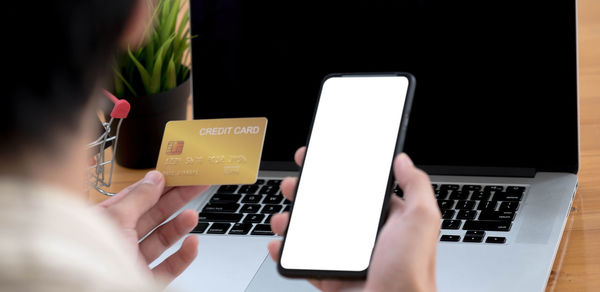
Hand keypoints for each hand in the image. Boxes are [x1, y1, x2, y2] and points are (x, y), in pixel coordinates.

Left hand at [95, 171, 208, 284]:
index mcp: (104, 221)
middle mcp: (117, 240)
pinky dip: (182, 256)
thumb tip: (154, 179)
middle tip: (197, 186)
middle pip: (152, 216)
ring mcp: (132, 260)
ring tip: (192, 215)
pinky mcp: (144, 279)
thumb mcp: (115, 219)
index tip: (178, 174)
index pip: (135, 197)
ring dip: (179, 227)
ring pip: (161, 240)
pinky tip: (191, 244)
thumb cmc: (91, 260)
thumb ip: (138, 199)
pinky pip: (168, 267)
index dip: (158, 184)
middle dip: (176, 200)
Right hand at [268, 147, 440, 291]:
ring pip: (312, 234)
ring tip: (282, 218)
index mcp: (385, 221)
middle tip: (293, 185)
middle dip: (306, 194)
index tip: (319, 160)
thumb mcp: (421, 220)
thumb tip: (403, 159)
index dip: (336, 173)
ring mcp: (345, 258)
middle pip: (329, 209)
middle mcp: (365, 238)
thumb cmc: (412, 273)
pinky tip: (279, 246)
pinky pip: (303, 263)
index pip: (358, 190)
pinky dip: (287, 253)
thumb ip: (416, 185)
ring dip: (291, 222)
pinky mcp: (331, 278)